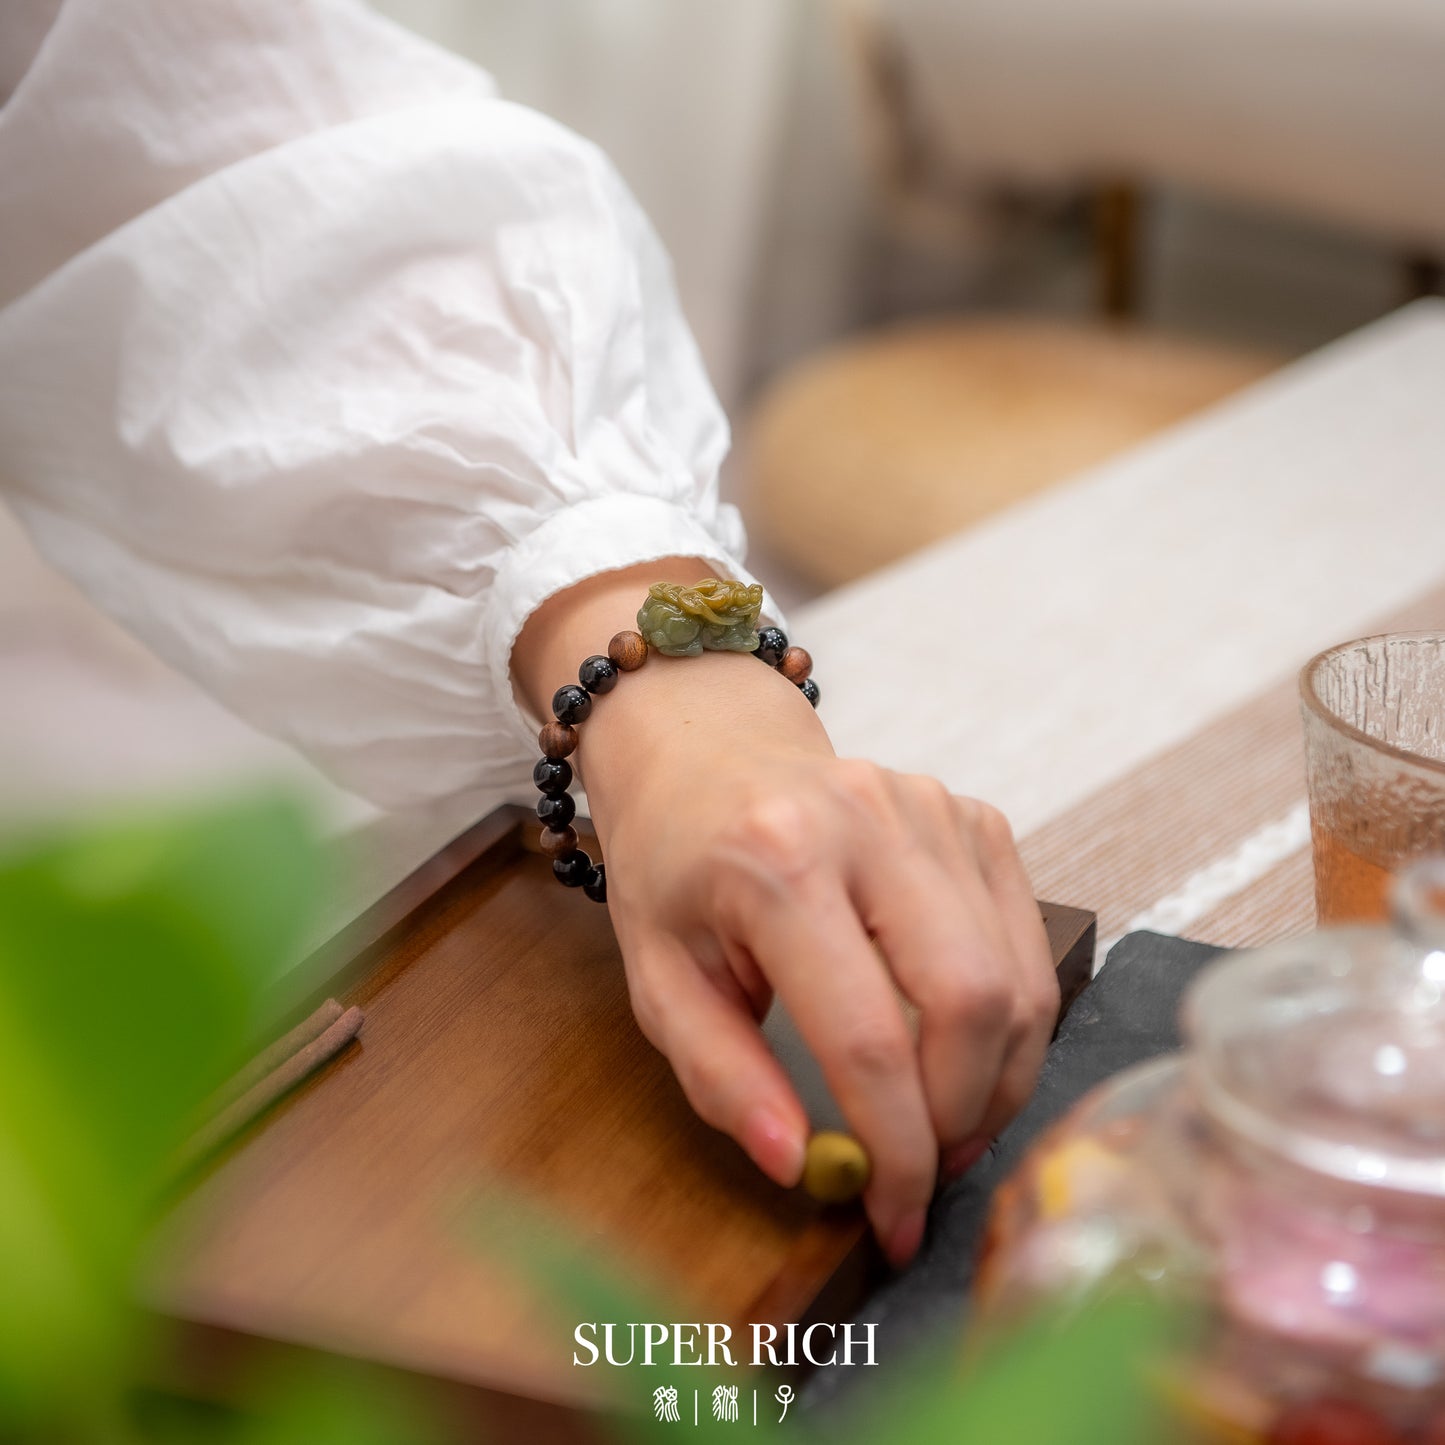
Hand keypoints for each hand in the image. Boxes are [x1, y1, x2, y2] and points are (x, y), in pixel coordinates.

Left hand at [512, 563, 1057, 1265]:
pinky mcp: (972, 816)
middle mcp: (867, 822)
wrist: (706, 751)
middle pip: (972, 1001)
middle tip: (928, 1172)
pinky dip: (1011, 1016)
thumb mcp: (659, 978)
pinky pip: (1026, 940)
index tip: (896, 1220)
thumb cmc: (674, 866)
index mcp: (775, 863)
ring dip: (998, 1079)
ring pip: (1018, 978)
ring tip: (948, 1124)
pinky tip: (961, 1046)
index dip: (897, 1149)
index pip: (867, 1035)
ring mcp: (932, 809)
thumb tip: (803, 1165)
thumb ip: (722, 1077)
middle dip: (963, 1117)